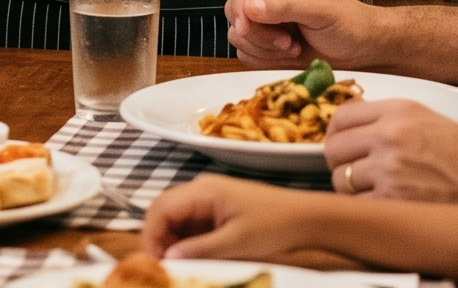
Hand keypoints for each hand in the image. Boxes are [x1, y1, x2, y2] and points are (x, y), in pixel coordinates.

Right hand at [145, 175, 339, 261]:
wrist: (306, 217)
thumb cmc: (275, 225)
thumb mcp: (236, 243)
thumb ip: (200, 250)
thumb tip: (168, 259)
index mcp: (203, 191)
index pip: (159, 209)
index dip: (151, 237)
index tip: (155, 264)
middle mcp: (200, 189)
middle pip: (163, 211)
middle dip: (158, 240)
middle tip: (164, 268)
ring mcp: (208, 198)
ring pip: (175, 219)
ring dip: (172, 242)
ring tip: (180, 266)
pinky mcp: (217, 209)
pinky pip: (191, 224)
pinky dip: (187, 241)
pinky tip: (195, 258)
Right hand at [225, 0, 387, 66]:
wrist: (360, 49)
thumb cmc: (347, 22)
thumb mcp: (319, 10)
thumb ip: (284, 6)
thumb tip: (249, 7)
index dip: (241, 4)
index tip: (247, 27)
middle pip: (235, 9)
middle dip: (257, 32)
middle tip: (287, 42)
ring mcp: (263, 17)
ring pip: (238, 34)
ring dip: (263, 47)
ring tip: (292, 47)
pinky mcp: (263, 40)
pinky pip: (245, 51)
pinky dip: (264, 58)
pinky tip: (289, 54)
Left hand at [321, 98, 457, 204]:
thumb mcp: (430, 121)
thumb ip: (390, 119)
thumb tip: (351, 124)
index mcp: (400, 111)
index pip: (340, 116)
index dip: (335, 133)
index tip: (340, 143)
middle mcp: (391, 135)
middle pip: (332, 149)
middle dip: (340, 162)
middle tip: (355, 171)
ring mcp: (389, 169)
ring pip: (341, 180)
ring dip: (354, 190)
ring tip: (380, 190)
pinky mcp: (392, 201)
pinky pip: (358, 206)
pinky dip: (369, 209)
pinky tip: (390, 205)